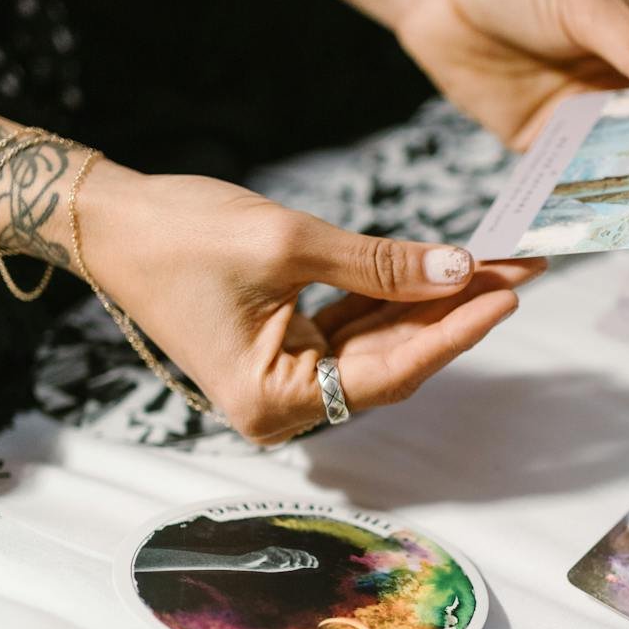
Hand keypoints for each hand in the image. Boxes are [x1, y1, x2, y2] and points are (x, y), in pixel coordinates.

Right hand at [84, 166, 541, 443]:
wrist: (109, 223)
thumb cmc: (181, 234)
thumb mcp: (289, 242)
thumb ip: (378, 264)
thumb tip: (459, 270)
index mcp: (273, 400)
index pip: (389, 372)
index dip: (455, 332)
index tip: (509, 293)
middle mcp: (282, 405)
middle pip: (392, 362)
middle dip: (455, 312)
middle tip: (520, 269)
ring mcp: (285, 379)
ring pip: (380, 344)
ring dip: (434, 303)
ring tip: (496, 264)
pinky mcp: (287, 349)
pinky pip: (354, 327)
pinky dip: (395, 298)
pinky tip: (444, 270)